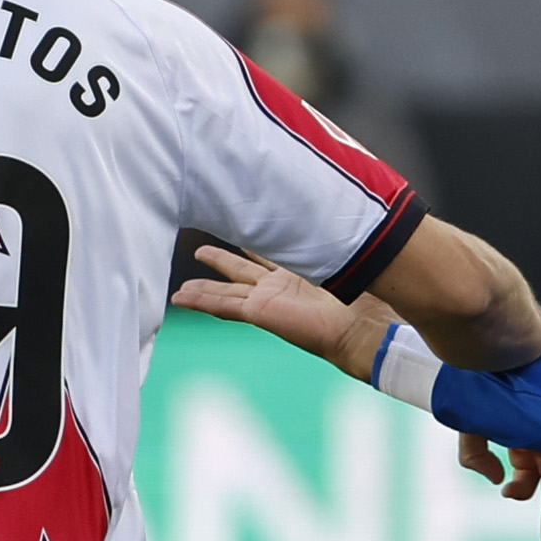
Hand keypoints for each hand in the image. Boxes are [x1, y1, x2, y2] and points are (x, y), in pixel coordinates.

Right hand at [176, 244, 380, 380]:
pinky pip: (224, 305)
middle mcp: (277, 288)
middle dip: (219, 262)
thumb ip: (325, 242)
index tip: (236, 227)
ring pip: (226, 292)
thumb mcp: (337, 258)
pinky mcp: (260, 313)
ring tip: (181, 290)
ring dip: (202, 289)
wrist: (359, 327)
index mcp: (296, 274)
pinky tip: (182, 297)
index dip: (251, 242)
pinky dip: (202, 301)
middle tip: (199, 252)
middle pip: (239, 273)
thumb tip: (329, 213)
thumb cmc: (360, 298)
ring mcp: (266, 301)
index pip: (266, 255)